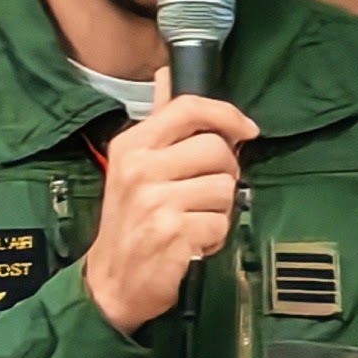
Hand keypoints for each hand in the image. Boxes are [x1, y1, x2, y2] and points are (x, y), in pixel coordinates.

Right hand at [82, 91, 258, 335]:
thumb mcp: (133, 166)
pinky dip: (213, 238)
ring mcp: (156, 200)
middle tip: (204, 194)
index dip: (226, 114)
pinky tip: (190, 243)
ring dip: (218, 210)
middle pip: (218, 150)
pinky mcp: (173, 232)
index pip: (188, 107)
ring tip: (192, 221)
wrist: (112, 282)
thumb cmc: (129, 222)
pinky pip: (221, 224)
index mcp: (132, 145)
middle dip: (225, 174)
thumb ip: (158, 123)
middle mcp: (140, 168)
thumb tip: (166, 76)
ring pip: (225, 189)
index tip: (246, 130)